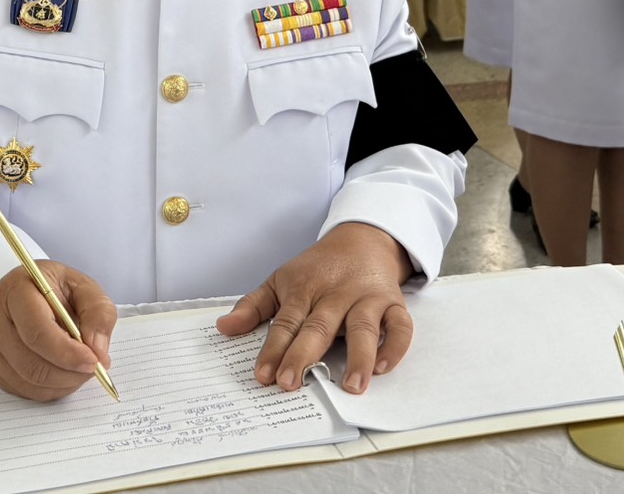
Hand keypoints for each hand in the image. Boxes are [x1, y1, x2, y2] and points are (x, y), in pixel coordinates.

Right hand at [0, 262, 116, 400]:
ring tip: (81, 369)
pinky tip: (63, 373)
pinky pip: (21, 390)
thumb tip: (97, 351)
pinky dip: (49, 389)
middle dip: (68, 373)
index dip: (67, 353)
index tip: (94, 360)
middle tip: (94, 368)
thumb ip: (98, 313)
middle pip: (30, 363)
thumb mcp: (85, 287)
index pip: (37, 332)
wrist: (33, 292)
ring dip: (61, 383)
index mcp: (17, 290)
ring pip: (27, 381)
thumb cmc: (58, 289)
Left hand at [216, 222, 413, 394]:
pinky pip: (400, 326)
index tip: (263, 375)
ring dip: (358, 357)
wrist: (362, 239)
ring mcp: (366, 299)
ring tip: (351, 385)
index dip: (273, 349)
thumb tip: (223, 328)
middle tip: (290, 382)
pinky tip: (382, 367)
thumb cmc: (319, 268)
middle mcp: (335, 294)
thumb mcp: (281, 279)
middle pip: (319, 326)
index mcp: (304, 289)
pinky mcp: (393, 304)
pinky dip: (394, 346)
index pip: (286, 322)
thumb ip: (253, 306)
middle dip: (304, 354)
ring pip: (363, 327)